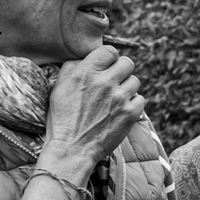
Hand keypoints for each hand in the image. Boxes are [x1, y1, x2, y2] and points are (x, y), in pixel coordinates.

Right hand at [42, 45, 144, 174]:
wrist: (72, 148)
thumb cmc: (62, 119)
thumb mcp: (58, 88)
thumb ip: (72, 68)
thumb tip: (85, 58)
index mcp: (85, 72)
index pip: (110, 51)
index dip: (109, 58)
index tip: (107, 67)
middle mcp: (104, 82)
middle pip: (128, 63)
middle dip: (121, 71)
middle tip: (115, 81)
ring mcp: (119, 98)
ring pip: (135, 81)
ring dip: (128, 88)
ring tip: (117, 98)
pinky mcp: (130, 114)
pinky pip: (141, 99)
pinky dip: (134, 104)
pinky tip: (122, 109)